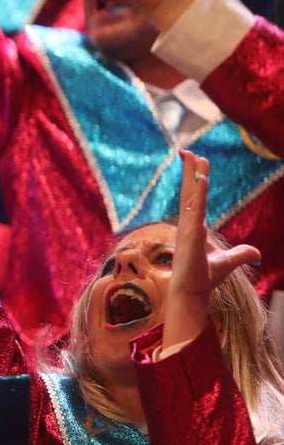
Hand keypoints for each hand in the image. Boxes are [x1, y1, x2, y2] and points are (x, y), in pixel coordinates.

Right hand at [162, 151, 260, 346]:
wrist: (192, 293)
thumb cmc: (203, 278)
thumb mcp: (227, 263)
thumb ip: (240, 254)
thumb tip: (256, 252)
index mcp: (193, 227)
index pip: (193, 199)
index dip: (193, 181)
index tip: (193, 163)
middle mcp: (187, 224)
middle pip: (189, 192)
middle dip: (189, 171)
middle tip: (189, 151)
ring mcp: (187, 228)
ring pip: (192, 196)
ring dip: (194, 176)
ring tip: (195, 157)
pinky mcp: (191, 234)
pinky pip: (196, 208)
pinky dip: (199, 192)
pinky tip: (202, 179)